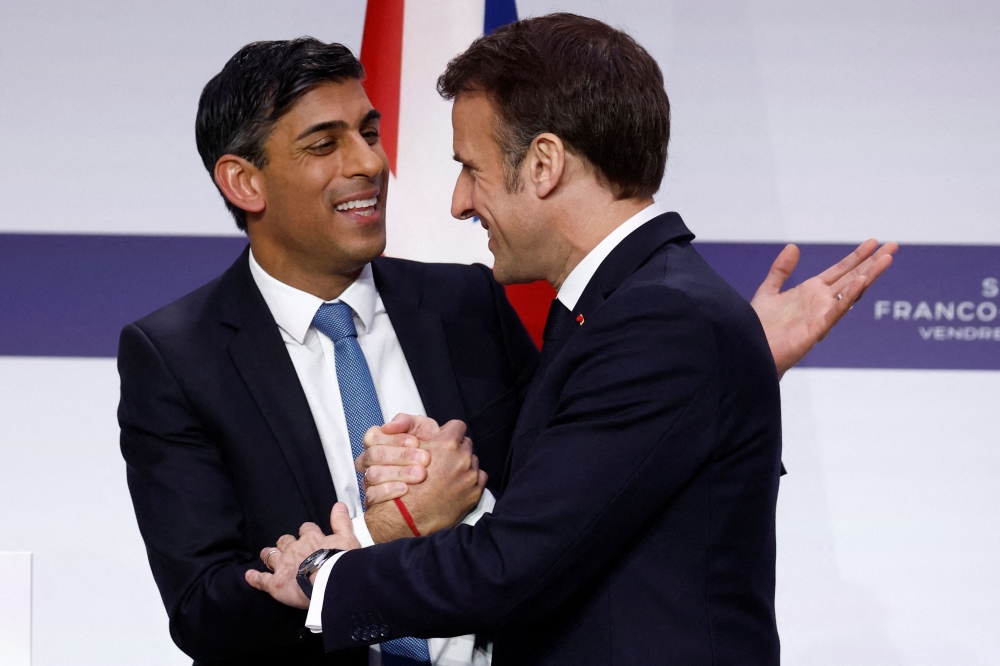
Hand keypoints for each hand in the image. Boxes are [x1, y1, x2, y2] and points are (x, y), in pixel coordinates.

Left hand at [245, 503, 360, 608]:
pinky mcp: (276, 583)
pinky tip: (249, 575)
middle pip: (285, 541)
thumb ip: (342, 522)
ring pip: (271, 556)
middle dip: (285, 543)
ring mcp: (283, 565)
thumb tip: (339, 505)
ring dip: (269, 555)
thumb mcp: (348, 538)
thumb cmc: (341, 561)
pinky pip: (262, 579)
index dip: (307, 532)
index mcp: (312, 538)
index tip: (308, 535)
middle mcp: (295, 549)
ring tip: (267, 554)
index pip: (306, 529)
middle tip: (286, 546)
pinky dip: (255, 577)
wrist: (330, 581)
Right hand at [357, 414, 440, 505]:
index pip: (373, 437)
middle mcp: (370, 460)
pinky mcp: (372, 498)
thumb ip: (407, 422)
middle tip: (424, 459)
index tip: (416, 442)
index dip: (395, 439)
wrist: (440, 475)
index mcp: (377, 441)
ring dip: (399, 473)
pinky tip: (406, 489)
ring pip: (373, 475)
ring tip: (420, 474)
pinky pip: (372, 496)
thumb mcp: (423, 430)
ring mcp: (368, 479)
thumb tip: (389, 426)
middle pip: (373, 455)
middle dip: (401, 456)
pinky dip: (389, 491)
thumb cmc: (427, 449)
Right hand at [403, 419, 486, 534]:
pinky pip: (480, 477)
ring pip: (473, 461)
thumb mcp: (410, 452)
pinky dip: (470, 480)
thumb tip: (435, 432)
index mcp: (447, 443)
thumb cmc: (406, 483)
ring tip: (449, 475)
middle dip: (457, 449)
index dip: (450, 431)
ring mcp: (470, 475)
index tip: (445, 439)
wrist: (409, 516)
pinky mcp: (475, 492)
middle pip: (466, 444)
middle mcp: (462, 457)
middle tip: (444, 460)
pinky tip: (457, 485)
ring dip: (464, 465)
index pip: (458, 426)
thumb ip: (426, 438)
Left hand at [750, 239, 897, 377]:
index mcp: (811, 292)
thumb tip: (793, 247)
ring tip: (886, 259)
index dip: (857, 256)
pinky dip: (849, 297)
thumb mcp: (768, 291)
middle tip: (893, 245)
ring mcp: (822, 315)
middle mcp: (821, 302)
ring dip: (869, 276)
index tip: (873, 242)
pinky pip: (837, 311)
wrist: (752, 351)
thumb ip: (781, 270)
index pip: (841, 270)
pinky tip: (862, 282)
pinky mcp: (817, 329)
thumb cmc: (759, 327)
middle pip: (853, 278)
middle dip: (872, 262)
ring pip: (851, 292)